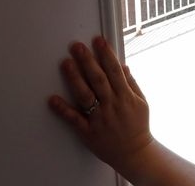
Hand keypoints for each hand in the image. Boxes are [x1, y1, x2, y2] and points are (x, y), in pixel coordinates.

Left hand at [48, 36, 152, 174]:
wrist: (134, 154)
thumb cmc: (137, 127)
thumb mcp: (141, 102)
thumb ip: (131, 84)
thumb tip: (122, 66)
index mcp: (126, 97)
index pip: (114, 71)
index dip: (106, 54)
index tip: (98, 41)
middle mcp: (112, 106)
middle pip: (98, 79)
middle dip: (87, 61)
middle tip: (77, 46)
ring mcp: (99, 119)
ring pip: (85, 95)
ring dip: (75, 79)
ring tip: (66, 63)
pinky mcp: (88, 132)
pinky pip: (74, 119)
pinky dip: (63, 109)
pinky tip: (53, 99)